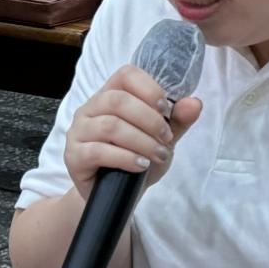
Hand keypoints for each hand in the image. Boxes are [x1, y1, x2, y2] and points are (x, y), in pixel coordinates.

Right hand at [62, 65, 202, 199]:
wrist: (119, 193)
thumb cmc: (138, 158)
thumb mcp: (163, 138)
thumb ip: (178, 120)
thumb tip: (194, 103)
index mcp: (111, 95)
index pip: (126, 74)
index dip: (149, 88)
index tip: (166, 109)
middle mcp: (90, 109)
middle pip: (118, 100)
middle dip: (150, 120)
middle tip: (166, 138)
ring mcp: (78, 131)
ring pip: (110, 125)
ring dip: (142, 141)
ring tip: (158, 155)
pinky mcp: (73, 156)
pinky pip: (97, 151)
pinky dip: (126, 158)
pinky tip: (140, 165)